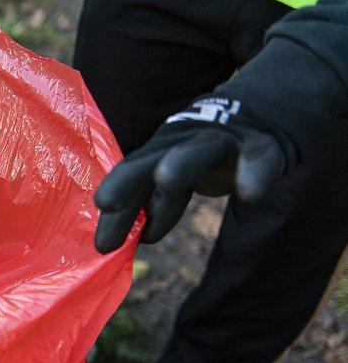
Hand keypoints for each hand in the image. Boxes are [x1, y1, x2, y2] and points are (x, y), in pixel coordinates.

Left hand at [94, 96, 294, 252]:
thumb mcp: (175, 183)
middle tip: (104, 201)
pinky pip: (259, 158)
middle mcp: (182, 144)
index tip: (101, 245)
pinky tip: (251, 192)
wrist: (260, 117)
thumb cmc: (202, 157)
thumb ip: (154, 208)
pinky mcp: (261, 146)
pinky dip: (255, 172)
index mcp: (157, 154)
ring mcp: (221, 142)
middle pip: (150, 161)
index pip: (129, 183)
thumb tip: (119, 244)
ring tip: (166, 178)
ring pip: (200, 150)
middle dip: (127, 180)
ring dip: (182, 162)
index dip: (115, 211)